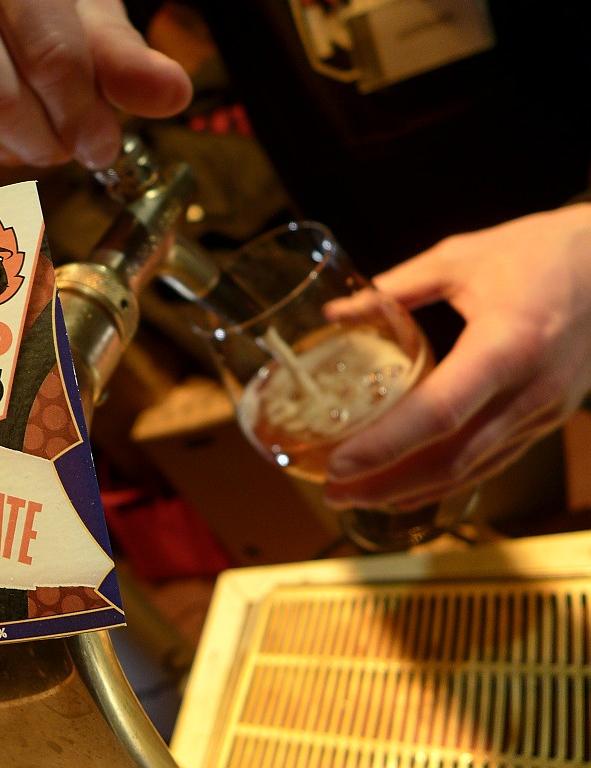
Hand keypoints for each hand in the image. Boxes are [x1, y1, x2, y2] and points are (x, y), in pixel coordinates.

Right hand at [0, 0, 192, 168]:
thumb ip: (122, 53)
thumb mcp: (86, 1)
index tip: (105, 143)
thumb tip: (169, 95)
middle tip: (78, 144)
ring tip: (47, 134)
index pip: (45, 56)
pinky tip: (6, 128)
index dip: (81, 114)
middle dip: (47, 140)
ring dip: (13, 151)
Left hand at [324, 203, 590, 509]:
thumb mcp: (461, 258)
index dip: (386, 445)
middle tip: (332, 492)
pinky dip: (446, 483)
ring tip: (354, 497)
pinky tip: (406, 492)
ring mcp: (543, 411)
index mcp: (507, 344)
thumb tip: (335, 312)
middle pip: (451, 457)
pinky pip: (492, 461)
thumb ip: (394, 289)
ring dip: (410, 491)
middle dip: (386, 483)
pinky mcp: (548, 418)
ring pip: (471, 469)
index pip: (439, 412)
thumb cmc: (544, 251)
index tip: (340, 462)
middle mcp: (530, 390)